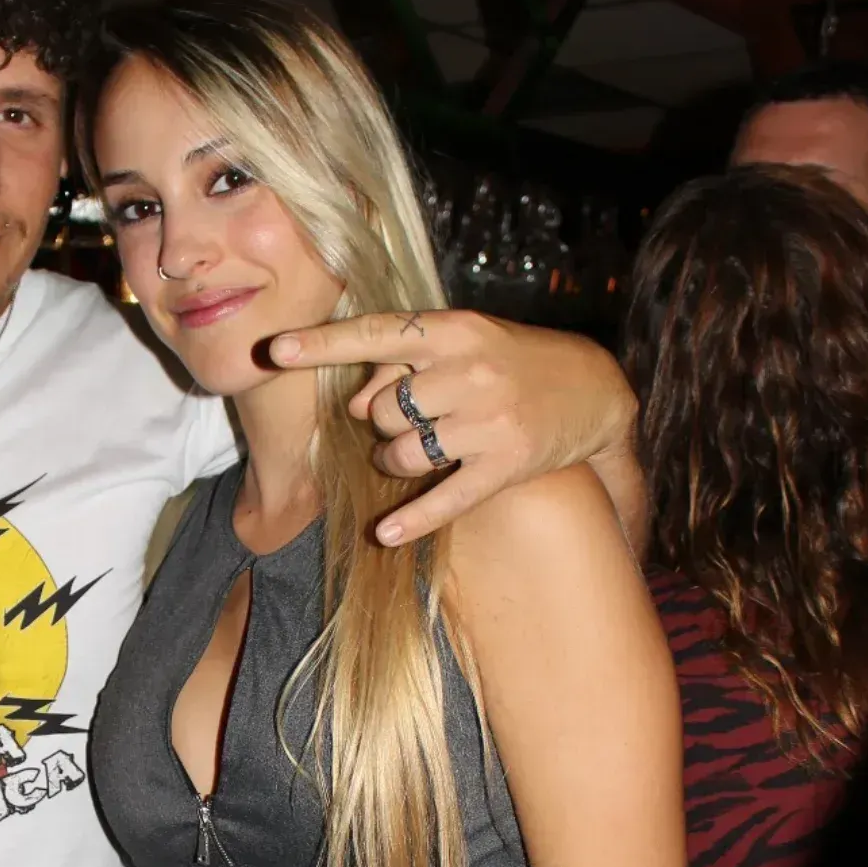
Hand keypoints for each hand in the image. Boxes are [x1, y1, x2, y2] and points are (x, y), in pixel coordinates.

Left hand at [270, 310, 638, 544]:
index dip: (321, 345)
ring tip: (414, 455)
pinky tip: (384, 534)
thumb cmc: (509, 362)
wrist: (593, 391)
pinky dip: (411, 520)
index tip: (274, 351)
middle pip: (381, 410)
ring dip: (395, 462)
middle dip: (380, 423)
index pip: (375, 333)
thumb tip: (353, 401)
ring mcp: (489, 419)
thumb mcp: (461, 342)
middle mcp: (469, 371)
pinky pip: (443, 498)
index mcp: (453, 331)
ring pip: (402, 454)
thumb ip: (403, 361)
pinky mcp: (506, 464)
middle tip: (406, 421)